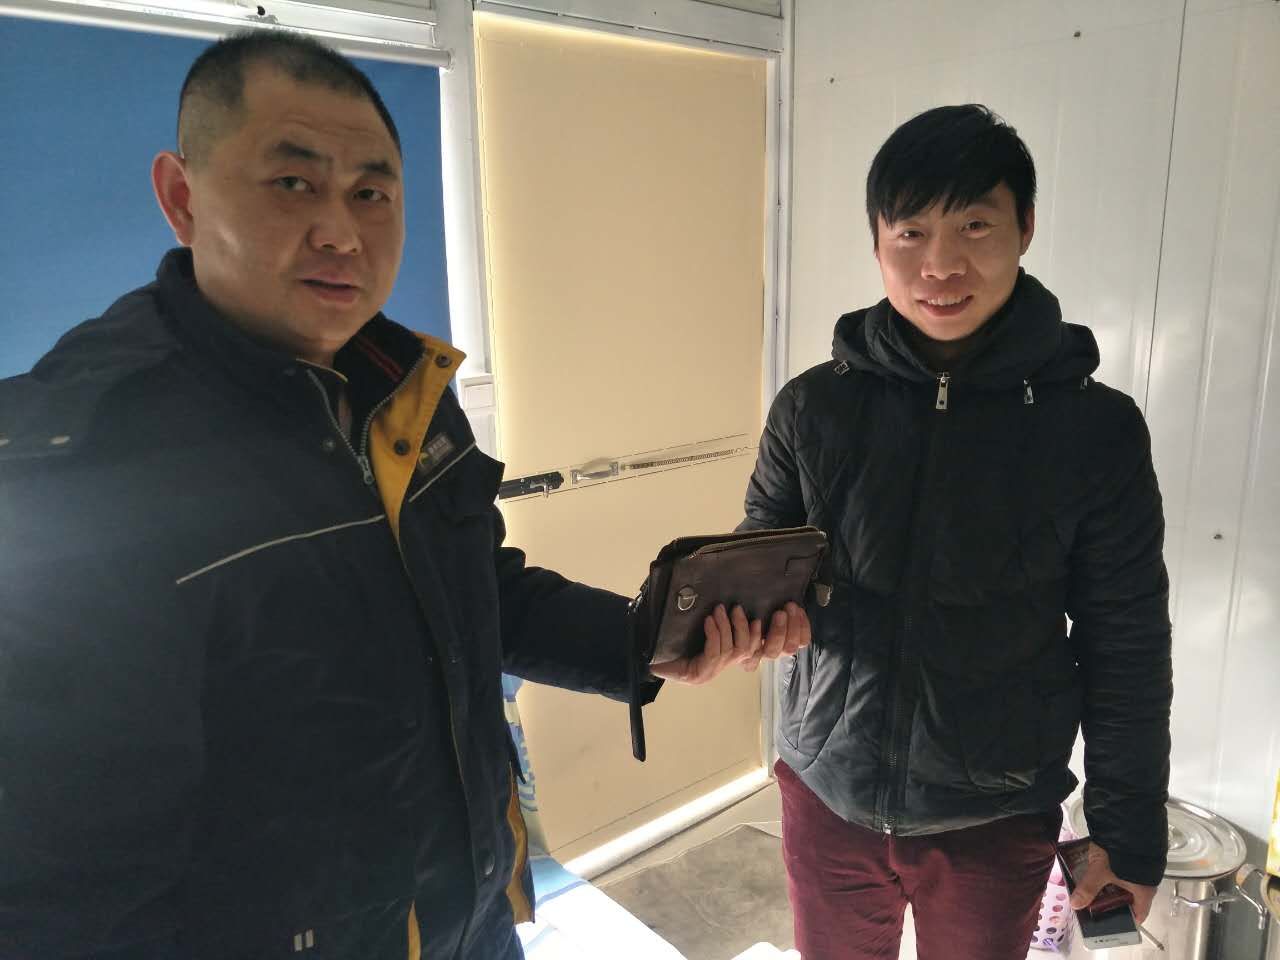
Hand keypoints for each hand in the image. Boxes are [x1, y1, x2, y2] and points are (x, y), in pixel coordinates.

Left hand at [649, 602, 810, 684]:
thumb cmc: (672, 638)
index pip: (760, 649)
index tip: (778, 612)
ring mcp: (711, 671)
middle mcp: (723, 666)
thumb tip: (735, 591)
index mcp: (727, 655)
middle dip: (747, 626)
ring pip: (734, 649)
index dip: (774, 634)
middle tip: (737, 607)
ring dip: (728, 626)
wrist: (644, 657)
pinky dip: (714, 634)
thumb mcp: (698, 624)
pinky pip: (715, 652)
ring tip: (720, 610)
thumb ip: (719, 614)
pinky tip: (708, 620)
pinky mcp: (699, 674)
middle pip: (751, 649)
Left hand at [1068, 841, 1157, 923]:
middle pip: (1131, 897)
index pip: (1139, 913)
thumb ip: (1088, 889)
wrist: (1130, 823)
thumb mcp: (1100, 872)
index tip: (1111, 921)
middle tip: (1097, 902)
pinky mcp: (1137, 854)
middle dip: (1113, 900)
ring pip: (1127, 882)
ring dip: (1113, 883)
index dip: (1126, 920)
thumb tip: (1075, 905)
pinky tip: (1100, 868)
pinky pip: (1126, 869)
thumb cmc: (1120, 853)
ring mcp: (1144, 866)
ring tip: (1095, 884)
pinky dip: (1114, 871)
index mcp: (1144, 891)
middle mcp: (1148, 881)